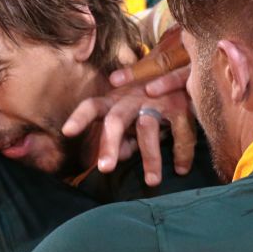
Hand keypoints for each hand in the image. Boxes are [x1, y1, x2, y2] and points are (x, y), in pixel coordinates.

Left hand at [63, 26, 195, 185]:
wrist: (185, 70)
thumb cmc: (150, 101)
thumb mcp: (132, 116)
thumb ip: (123, 137)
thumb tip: (117, 156)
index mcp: (116, 100)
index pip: (92, 106)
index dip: (80, 117)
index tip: (68, 132)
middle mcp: (133, 98)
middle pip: (116, 119)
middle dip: (109, 144)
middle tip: (104, 168)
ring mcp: (157, 100)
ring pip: (148, 129)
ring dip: (151, 157)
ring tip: (152, 182)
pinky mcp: (181, 106)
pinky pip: (181, 132)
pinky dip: (182, 152)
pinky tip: (181, 169)